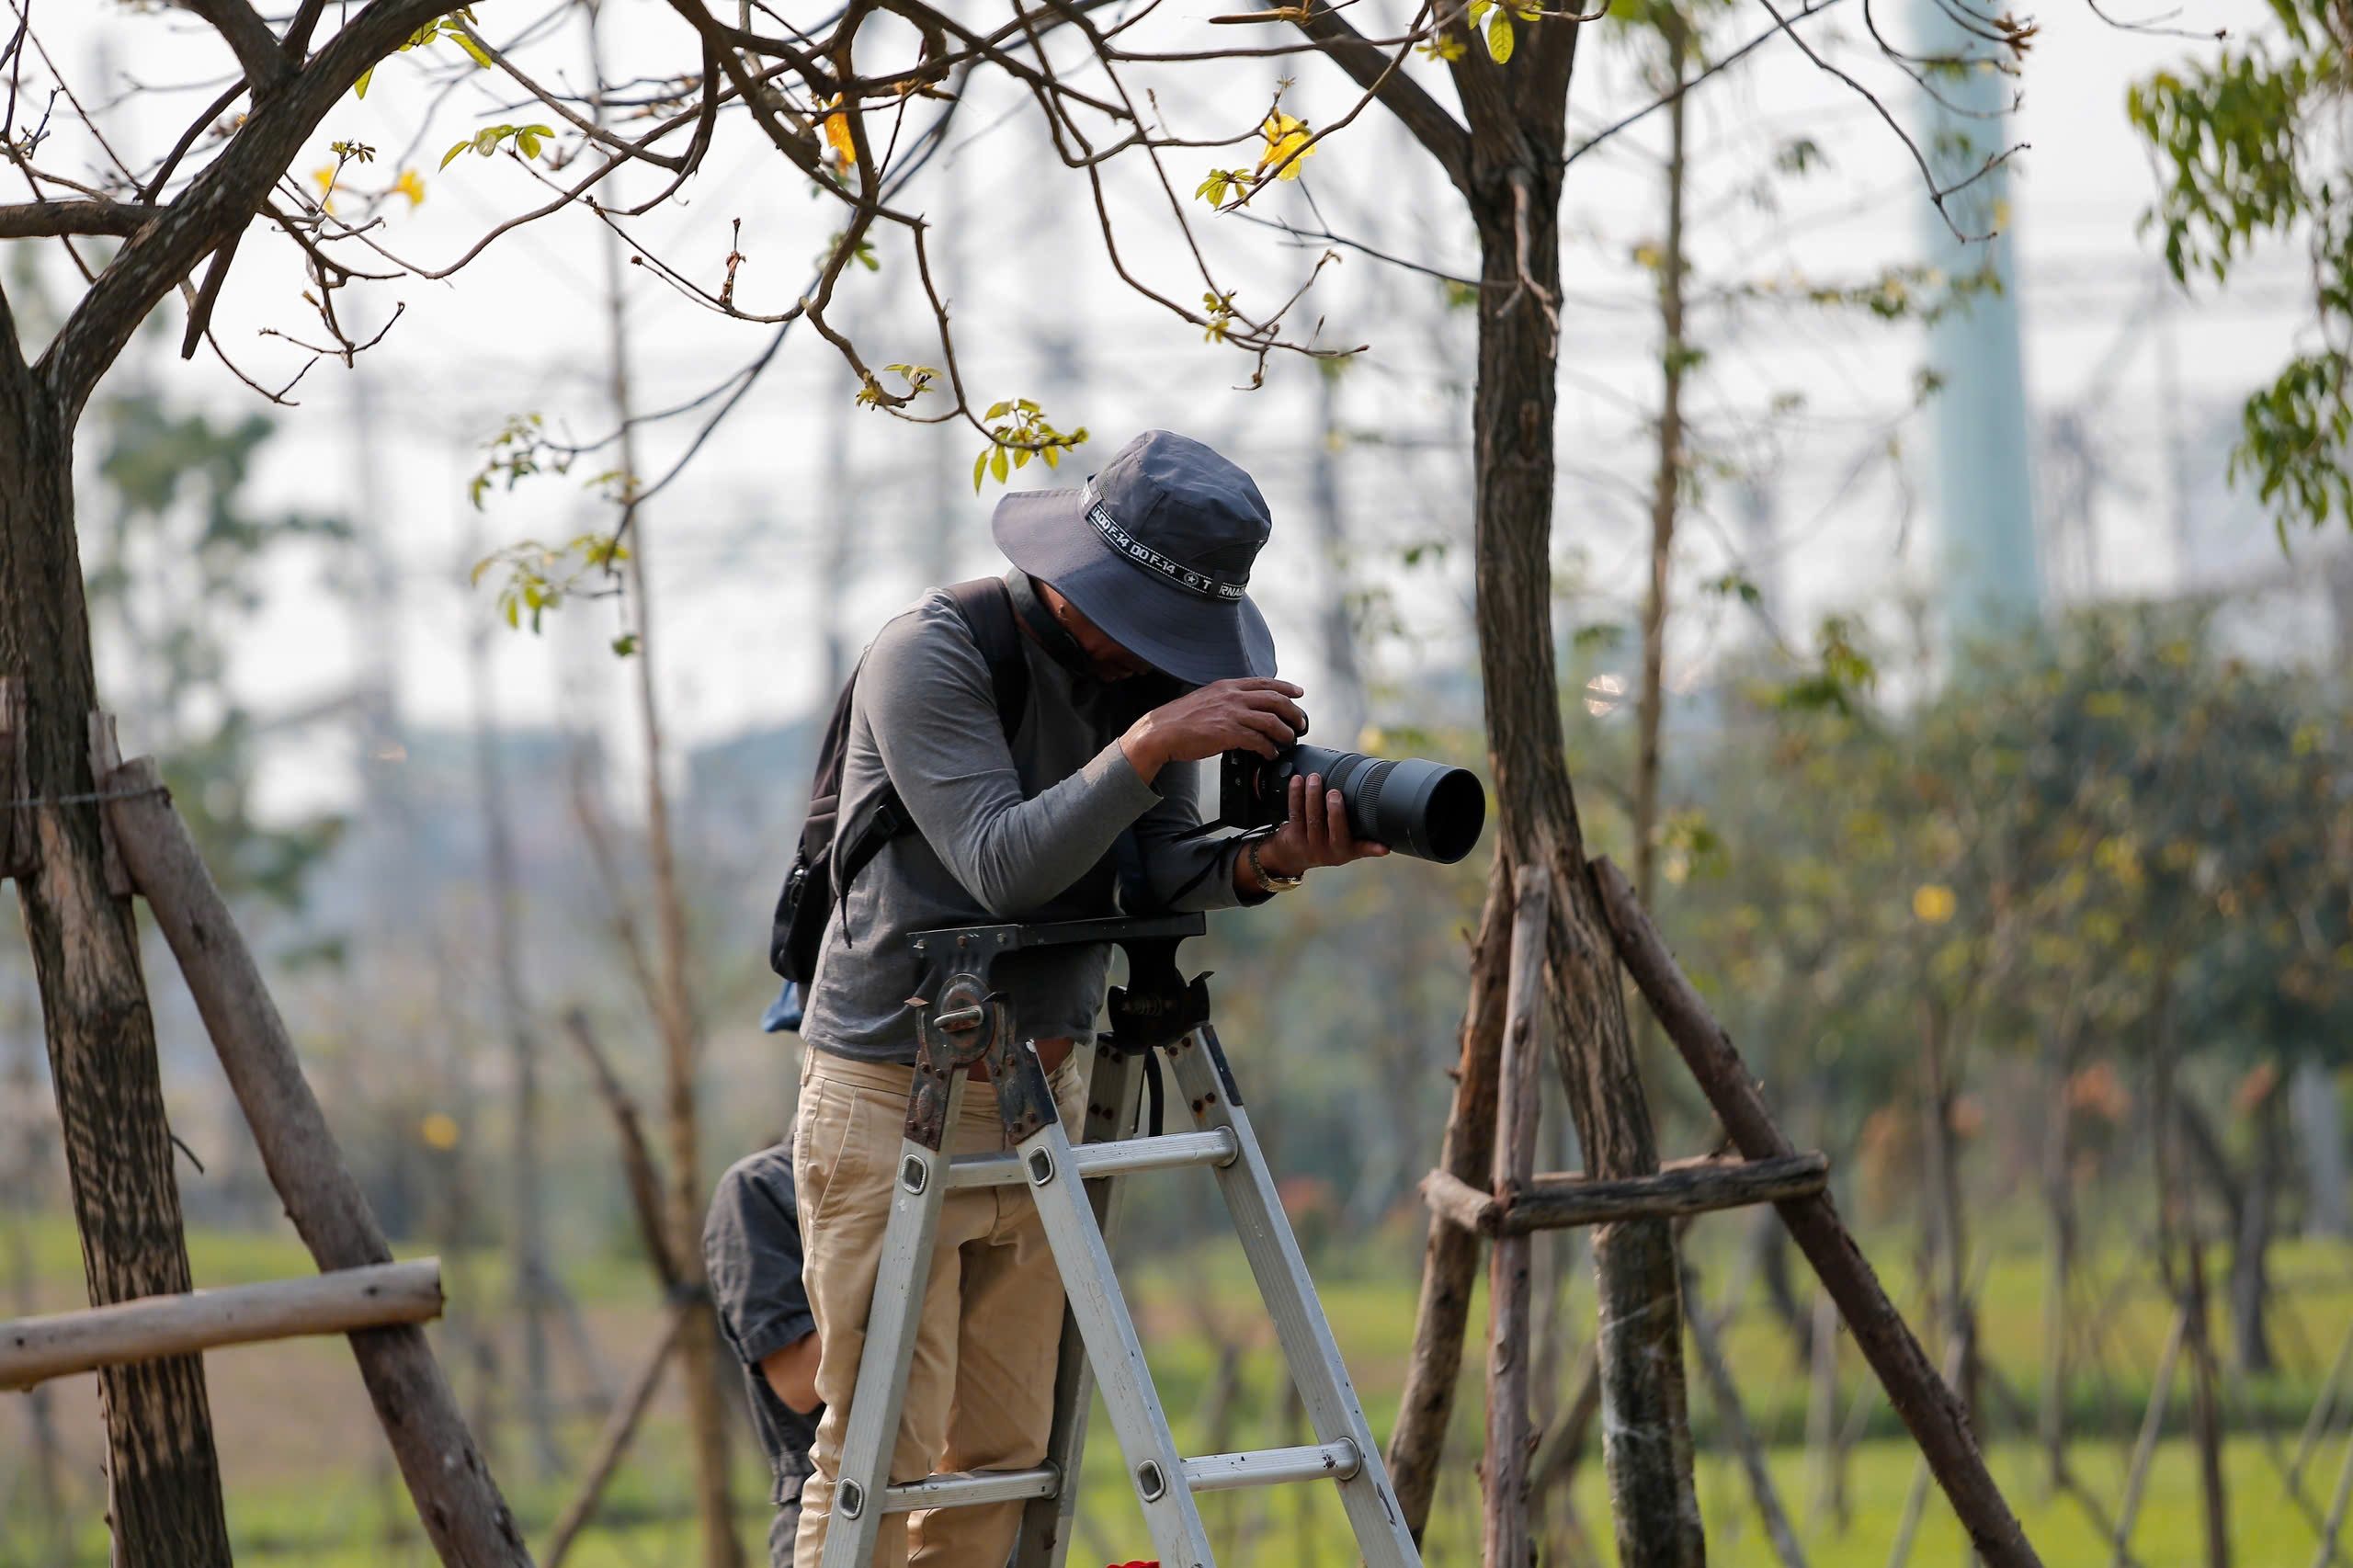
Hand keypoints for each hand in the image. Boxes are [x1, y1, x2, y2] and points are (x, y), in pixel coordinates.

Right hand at [1121, 678, 1306, 781]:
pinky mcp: (1228, 733)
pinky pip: (1258, 740)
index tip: (1299, 692)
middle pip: (1275, 700)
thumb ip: (1226, 699)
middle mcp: (1232, 696)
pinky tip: (1270, 753)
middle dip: (1293, 712)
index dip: (1286, 687)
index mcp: (1227, 686)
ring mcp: (1230, 714)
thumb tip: (1244, 708)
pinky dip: (1269, 748)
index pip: (1265, 682)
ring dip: (1285, 732)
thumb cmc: (1180, 719)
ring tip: (1289, 740)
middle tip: (1301, 722)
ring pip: (1271, 720)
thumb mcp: (1206, 698)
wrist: (1161, 732)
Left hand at [1254, 772, 1390, 883]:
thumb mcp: (1346, 848)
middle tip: (1335, 792)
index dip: (1373, 848)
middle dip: (1334, 810)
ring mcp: (1308, 844)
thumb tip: (1387, 841)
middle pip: (1332, 829)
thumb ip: (1364, 842)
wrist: (1292, 856)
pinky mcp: (1291, 835)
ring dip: (1312, 796)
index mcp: (1345, 851)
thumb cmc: (1325, 844)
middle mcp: (1327, 851)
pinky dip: (1295, 794)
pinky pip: (1295, 813)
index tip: (1383, 847)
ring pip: (1311, 818)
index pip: (1361, 848)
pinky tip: (1297, 780)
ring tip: (1314, 778)